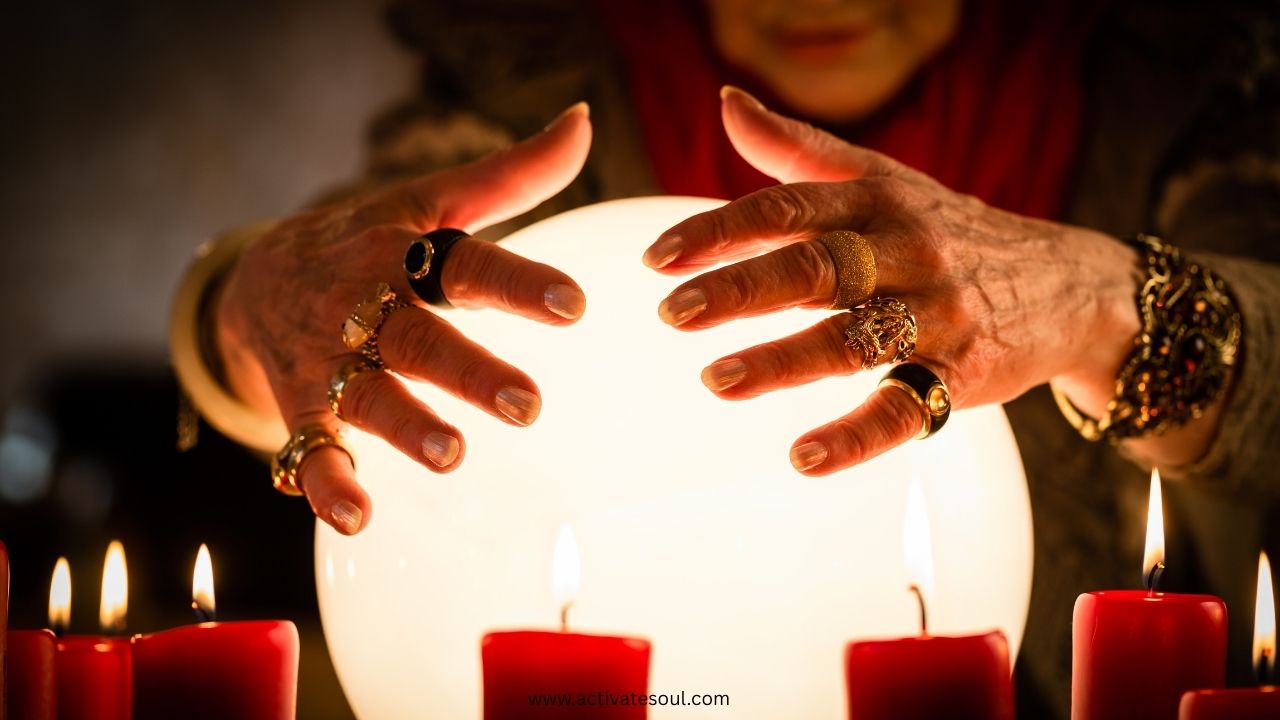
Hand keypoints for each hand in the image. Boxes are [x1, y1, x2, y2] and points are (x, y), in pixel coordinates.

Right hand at [216, 103, 591, 533]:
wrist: (256, 279)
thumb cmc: (368, 239)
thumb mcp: (431, 201)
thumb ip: (513, 174)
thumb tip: (583, 121)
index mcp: (400, 252)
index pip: (465, 265)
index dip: (519, 283)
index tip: (574, 305)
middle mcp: (362, 306)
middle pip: (418, 338)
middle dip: (469, 371)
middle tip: (529, 406)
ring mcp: (329, 362)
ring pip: (367, 396)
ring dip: (405, 427)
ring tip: (451, 456)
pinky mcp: (303, 409)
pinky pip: (309, 450)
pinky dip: (326, 484)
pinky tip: (357, 516)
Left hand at [643, 88, 1140, 474]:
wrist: (1066, 283)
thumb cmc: (949, 229)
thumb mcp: (883, 179)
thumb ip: (799, 150)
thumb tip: (726, 103)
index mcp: (876, 202)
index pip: (788, 207)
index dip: (720, 230)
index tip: (659, 257)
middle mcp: (905, 252)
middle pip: (816, 267)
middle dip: (740, 288)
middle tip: (671, 311)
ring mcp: (935, 315)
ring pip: (854, 338)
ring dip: (782, 361)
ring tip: (717, 381)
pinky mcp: (961, 374)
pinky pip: (906, 407)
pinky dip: (856, 435)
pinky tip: (804, 457)